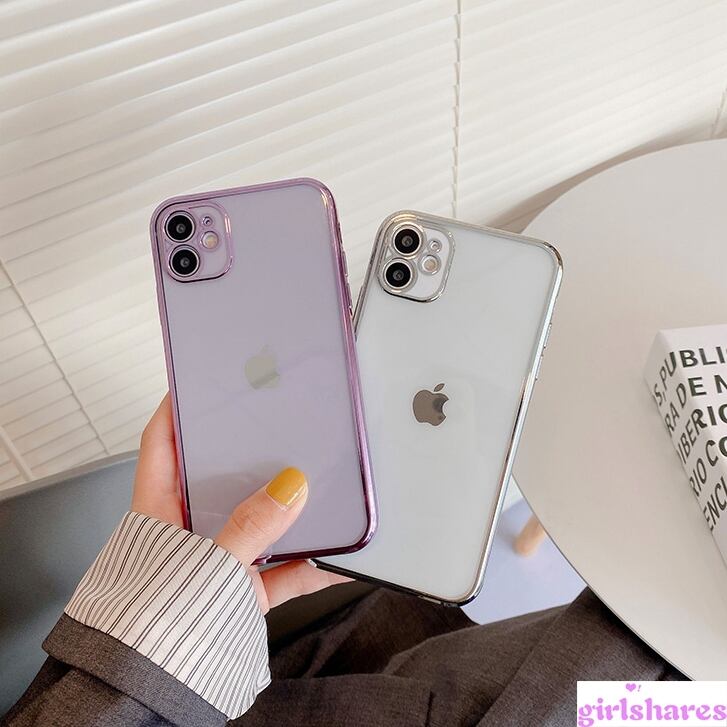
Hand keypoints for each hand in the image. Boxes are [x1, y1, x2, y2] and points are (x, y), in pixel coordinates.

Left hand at [131, 394, 349, 612]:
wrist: (154, 696)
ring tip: (318, 483)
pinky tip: (339, 557)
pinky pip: (285, 570)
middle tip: (276, 423)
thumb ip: (250, 528)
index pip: (162, 443)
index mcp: (159, 513)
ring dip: (289, 510)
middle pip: (219, 476)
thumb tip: (290, 487)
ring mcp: (218, 560)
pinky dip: (312, 565)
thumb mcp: (206, 567)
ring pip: (260, 521)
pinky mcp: (242, 592)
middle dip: (248, 452)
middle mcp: (189, 532)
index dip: (178, 407)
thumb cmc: (153, 632)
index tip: (202, 380)